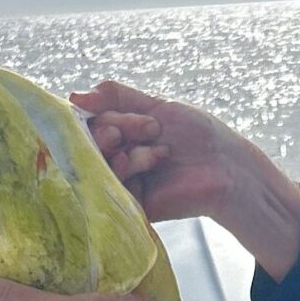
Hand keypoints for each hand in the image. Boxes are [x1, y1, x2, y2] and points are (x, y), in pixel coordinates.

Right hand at [70, 78, 299, 279]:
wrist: (227, 168)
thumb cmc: (197, 136)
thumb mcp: (156, 106)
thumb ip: (115, 97)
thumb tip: (72, 97)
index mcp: (120, 135)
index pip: (88, 121)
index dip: (101, 113)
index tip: (127, 113)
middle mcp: (115, 157)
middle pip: (89, 140)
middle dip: (113, 128)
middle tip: (148, 128)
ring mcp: (121, 181)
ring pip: (96, 160)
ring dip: (126, 147)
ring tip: (159, 149)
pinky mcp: (128, 203)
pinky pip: (109, 183)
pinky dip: (128, 168)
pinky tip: (150, 163)